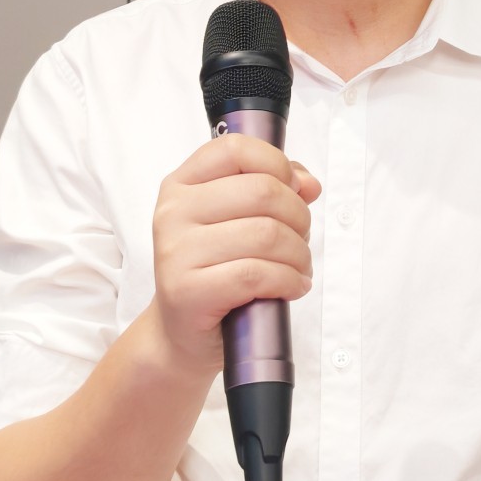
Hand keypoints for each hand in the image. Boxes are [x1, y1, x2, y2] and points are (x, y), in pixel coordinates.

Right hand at [151, 133, 321, 373]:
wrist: (182, 332)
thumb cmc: (216, 270)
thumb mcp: (238, 220)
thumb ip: (273, 188)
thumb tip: (307, 183)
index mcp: (182, 184)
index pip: (236, 148)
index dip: (277, 164)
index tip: (295, 189)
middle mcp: (173, 212)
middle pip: (262, 191)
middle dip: (299, 217)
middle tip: (300, 240)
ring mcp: (176, 251)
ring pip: (266, 234)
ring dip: (299, 254)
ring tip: (298, 268)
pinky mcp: (188, 290)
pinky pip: (257, 274)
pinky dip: (288, 280)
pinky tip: (292, 287)